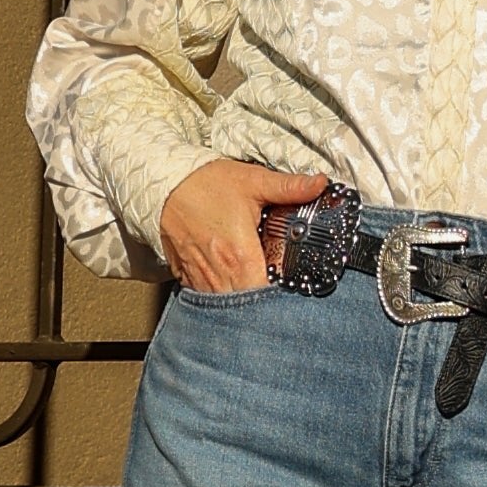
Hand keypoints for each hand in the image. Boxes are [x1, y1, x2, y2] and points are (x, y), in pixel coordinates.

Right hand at [157, 158, 328, 292]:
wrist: (164, 183)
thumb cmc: (207, 183)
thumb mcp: (253, 181)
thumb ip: (289, 187)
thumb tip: (322, 184)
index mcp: (240, 255)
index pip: (266, 294)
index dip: (282, 296)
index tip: (295, 287)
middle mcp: (219, 273)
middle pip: (247, 305)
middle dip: (265, 302)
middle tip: (280, 289)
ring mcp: (200, 277)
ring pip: (225, 305)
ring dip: (242, 300)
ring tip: (258, 287)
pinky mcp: (186, 275)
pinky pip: (206, 296)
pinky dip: (221, 294)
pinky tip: (233, 282)